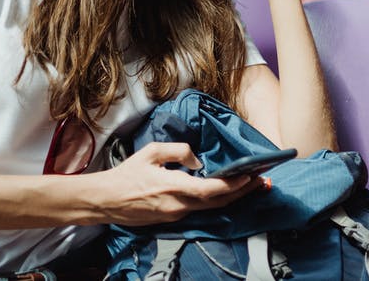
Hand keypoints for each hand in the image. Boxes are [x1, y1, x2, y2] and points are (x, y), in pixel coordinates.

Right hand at [93, 142, 263, 225]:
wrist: (106, 201)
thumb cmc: (126, 175)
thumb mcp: (151, 152)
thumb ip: (178, 150)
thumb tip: (198, 159)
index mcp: (173, 187)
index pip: (211, 190)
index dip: (234, 186)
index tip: (250, 176)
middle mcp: (178, 205)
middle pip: (219, 202)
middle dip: (243, 192)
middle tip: (262, 180)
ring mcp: (176, 214)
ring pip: (212, 208)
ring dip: (234, 197)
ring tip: (253, 186)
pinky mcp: (173, 218)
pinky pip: (201, 210)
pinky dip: (218, 201)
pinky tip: (229, 193)